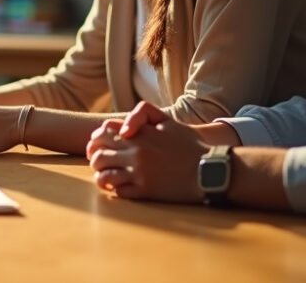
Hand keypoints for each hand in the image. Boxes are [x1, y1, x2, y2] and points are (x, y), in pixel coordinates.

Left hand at [86, 101, 206, 202]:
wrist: (210, 170)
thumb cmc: (190, 146)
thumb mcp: (168, 122)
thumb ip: (144, 114)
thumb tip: (121, 125)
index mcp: (139, 134)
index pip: (103, 133)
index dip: (96, 139)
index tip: (98, 145)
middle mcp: (135, 152)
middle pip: (99, 154)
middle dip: (94, 157)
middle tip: (97, 161)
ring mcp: (139, 172)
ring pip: (104, 174)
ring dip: (100, 175)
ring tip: (103, 176)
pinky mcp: (145, 190)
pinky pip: (119, 191)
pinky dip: (114, 189)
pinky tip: (118, 188)